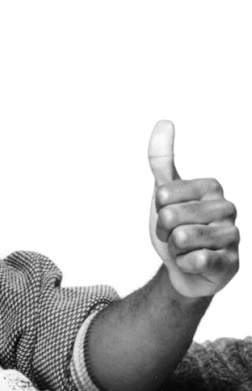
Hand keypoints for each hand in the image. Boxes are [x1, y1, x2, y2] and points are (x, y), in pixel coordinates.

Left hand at [148, 120, 238, 297]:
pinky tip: (194, 262)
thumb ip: (161, 160)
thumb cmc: (177, 227)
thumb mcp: (164, 192)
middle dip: (164, 231)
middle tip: (175, 236)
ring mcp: (232, 236)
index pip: (163, 194)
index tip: (168, 216)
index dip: (157, 210)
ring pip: (182, 239)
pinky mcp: (230, 262)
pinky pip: (196, 260)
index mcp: (211, 187)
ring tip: (185, 249)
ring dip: (174, 249)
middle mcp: (227, 208)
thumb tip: (164, 122)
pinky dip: (185, 264)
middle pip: (171, 216)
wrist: (184, 268)